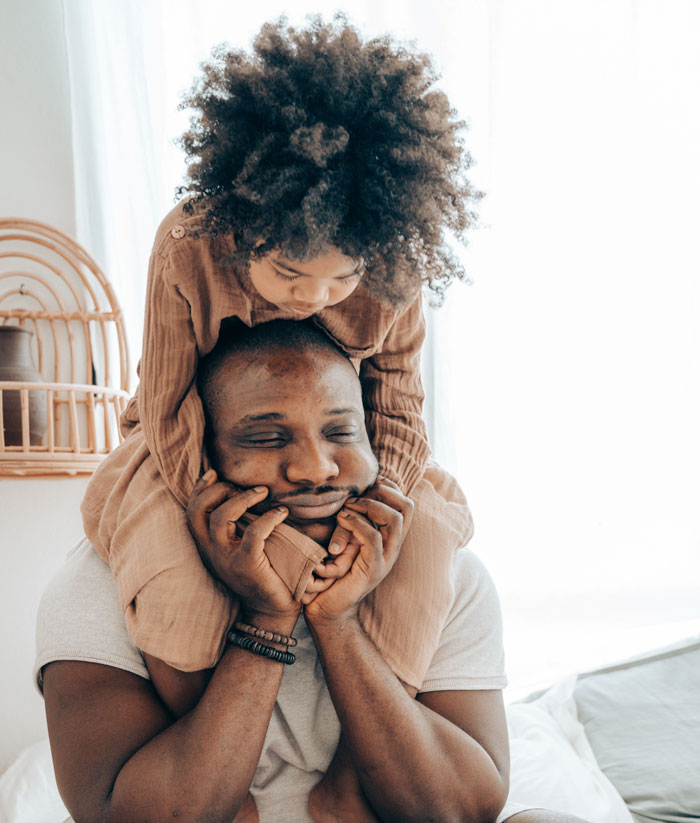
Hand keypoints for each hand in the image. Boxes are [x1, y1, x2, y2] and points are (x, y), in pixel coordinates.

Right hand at [186, 470, 300, 620]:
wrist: (271, 611)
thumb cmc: (261, 573)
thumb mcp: (241, 547)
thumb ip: (237, 526)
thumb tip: (244, 494)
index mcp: (207, 546)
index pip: (192, 512)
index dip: (198, 489)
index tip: (213, 473)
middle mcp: (212, 552)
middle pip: (199, 510)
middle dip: (217, 489)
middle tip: (240, 485)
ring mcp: (227, 559)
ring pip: (221, 517)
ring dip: (242, 498)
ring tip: (262, 491)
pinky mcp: (247, 565)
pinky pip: (254, 533)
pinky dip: (268, 518)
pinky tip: (281, 512)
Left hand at [304, 478, 412, 623]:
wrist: (328, 607)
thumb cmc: (332, 571)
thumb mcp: (345, 537)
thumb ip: (353, 518)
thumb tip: (348, 491)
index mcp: (390, 537)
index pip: (406, 504)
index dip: (391, 487)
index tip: (367, 485)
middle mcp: (393, 546)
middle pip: (407, 507)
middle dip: (383, 492)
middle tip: (357, 495)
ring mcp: (386, 558)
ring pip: (395, 520)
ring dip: (369, 505)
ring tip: (347, 506)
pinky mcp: (374, 569)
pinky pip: (373, 538)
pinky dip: (357, 523)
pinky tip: (342, 519)